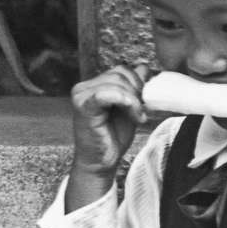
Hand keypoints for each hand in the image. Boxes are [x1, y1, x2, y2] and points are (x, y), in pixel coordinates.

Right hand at [69, 64, 152, 178]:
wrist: (101, 160)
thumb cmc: (114, 135)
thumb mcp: (130, 107)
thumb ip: (135, 87)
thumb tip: (144, 66)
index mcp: (94, 84)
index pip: (122, 70)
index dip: (139, 83)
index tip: (145, 103)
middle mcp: (84, 87)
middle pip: (120, 74)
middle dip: (138, 92)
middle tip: (142, 113)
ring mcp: (81, 95)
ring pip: (117, 83)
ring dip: (134, 101)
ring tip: (138, 118)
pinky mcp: (83, 106)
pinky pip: (106, 93)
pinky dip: (124, 100)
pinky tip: (132, 114)